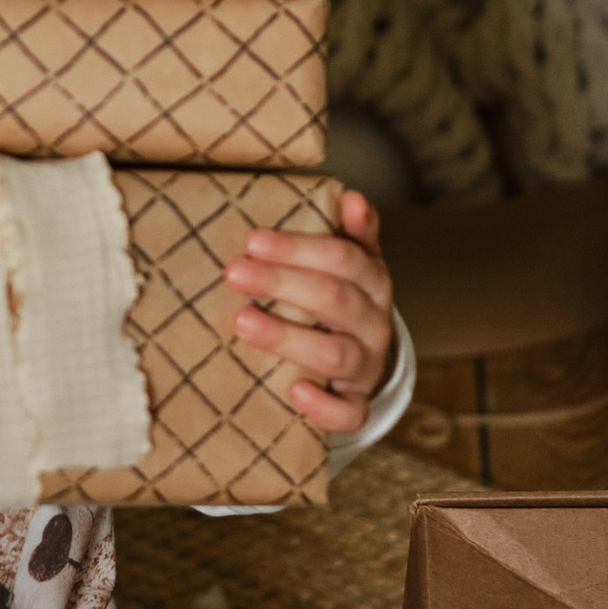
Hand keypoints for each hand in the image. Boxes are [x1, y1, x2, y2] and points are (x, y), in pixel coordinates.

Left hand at [226, 187, 395, 433]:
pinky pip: (349, 413)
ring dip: (287, 337)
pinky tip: (295, 391)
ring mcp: (366, 365)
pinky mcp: (356, 404)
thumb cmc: (340, 300)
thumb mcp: (350, 263)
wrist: (363, 358)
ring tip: (241, 321)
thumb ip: (350, 232)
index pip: (342, 259)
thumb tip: (350, 196)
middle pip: (335, 299)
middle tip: (234, 272)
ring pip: (336, 354)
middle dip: (282, 283)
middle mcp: (373, 322)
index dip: (299, 249)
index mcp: (371, 281)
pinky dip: (324, 406)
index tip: (253, 240)